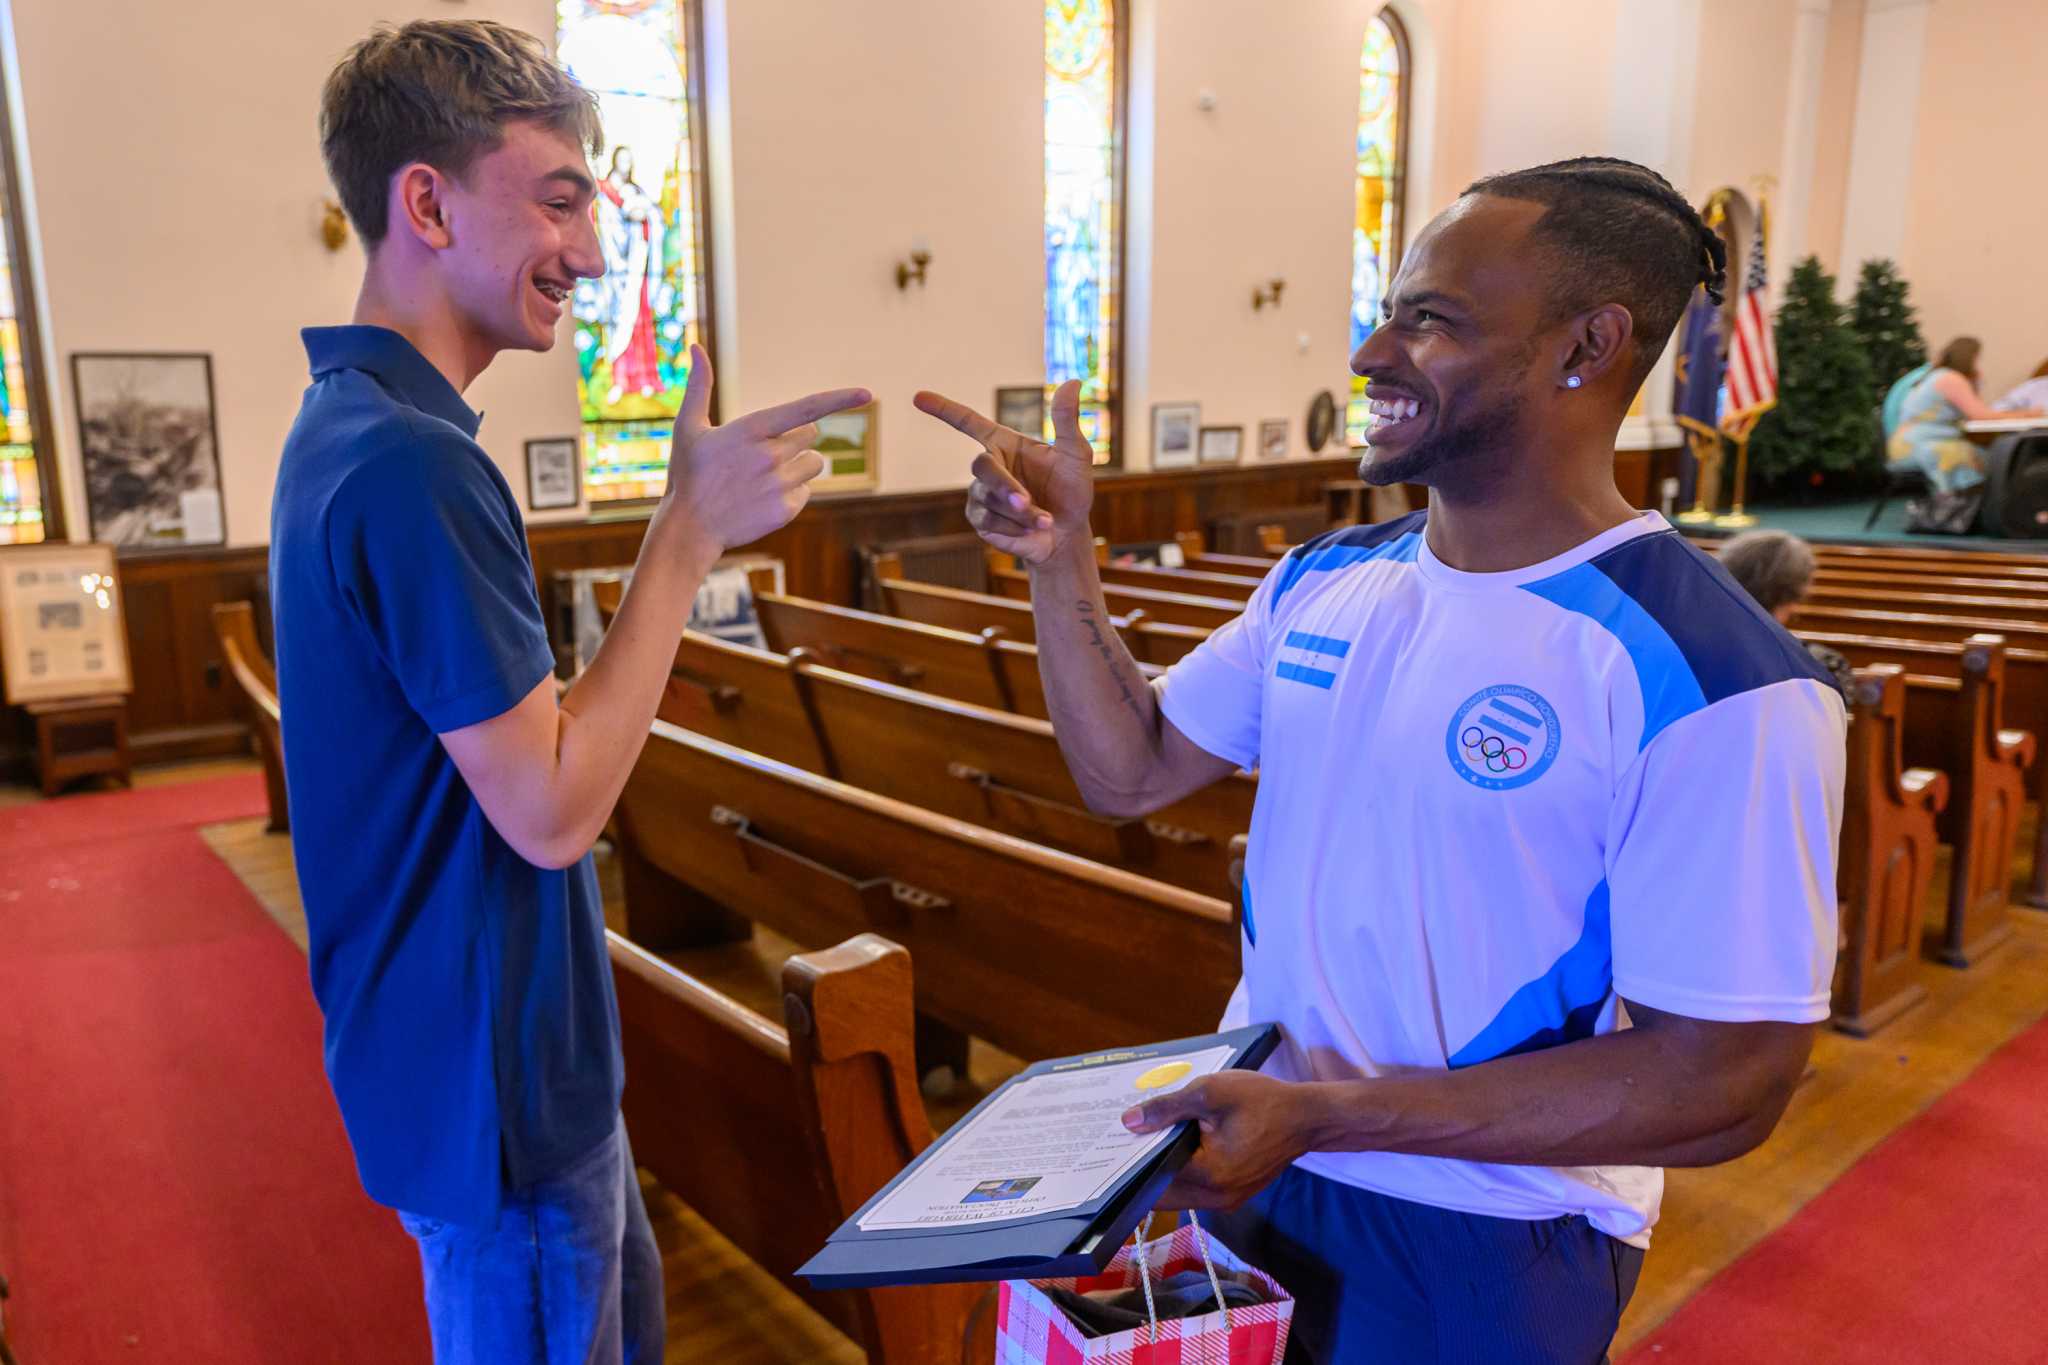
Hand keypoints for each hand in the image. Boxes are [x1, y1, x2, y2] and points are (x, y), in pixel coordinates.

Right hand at [656, 344, 869, 552]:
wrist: (689, 528)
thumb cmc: (688, 474)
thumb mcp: (687, 427)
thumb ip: (698, 386)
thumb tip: (696, 347)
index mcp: (751, 430)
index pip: (805, 409)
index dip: (839, 399)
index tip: (867, 394)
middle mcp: (769, 455)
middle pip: (811, 435)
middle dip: (795, 439)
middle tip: (765, 453)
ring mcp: (779, 484)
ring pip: (814, 463)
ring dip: (799, 465)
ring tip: (765, 476)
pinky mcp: (785, 510)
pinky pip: (806, 491)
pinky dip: (792, 492)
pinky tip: (763, 498)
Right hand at [914, 379, 1094, 564]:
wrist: (1067, 534)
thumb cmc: (1072, 489)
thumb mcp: (1075, 453)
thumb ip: (1066, 421)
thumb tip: (1073, 382)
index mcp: (1005, 444)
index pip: (968, 422)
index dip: (944, 409)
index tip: (918, 397)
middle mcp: (989, 465)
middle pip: (980, 466)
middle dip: (1004, 485)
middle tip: (1026, 501)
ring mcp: (981, 493)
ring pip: (989, 498)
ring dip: (1021, 512)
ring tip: (1045, 519)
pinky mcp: (980, 520)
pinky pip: (989, 521)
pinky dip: (1015, 527)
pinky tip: (1030, 529)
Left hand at [1120, 1071, 1320, 1210]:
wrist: (1308, 1118)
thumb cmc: (1263, 1100)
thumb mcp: (1212, 1092)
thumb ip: (1168, 1108)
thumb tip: (1129, 1122)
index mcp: (1209, 1176)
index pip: (1154, 1176)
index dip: (1131, 1161)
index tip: (1111, 1147)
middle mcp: (1216, 1198)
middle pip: (1163, 1192)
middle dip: (1141, 1170)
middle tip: (1121, 1144)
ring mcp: (1227, 1200)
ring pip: (1178, 1193)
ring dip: (1161, 1171)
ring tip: (1144, 1141)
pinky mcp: (1234, 1194)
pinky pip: (1196, 1189)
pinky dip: (1181, 1171)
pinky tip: (1173, 1146)